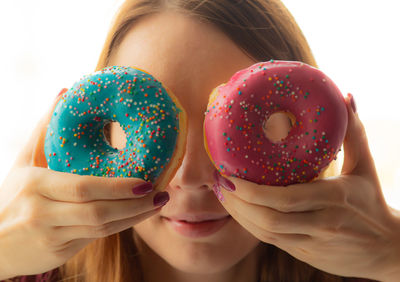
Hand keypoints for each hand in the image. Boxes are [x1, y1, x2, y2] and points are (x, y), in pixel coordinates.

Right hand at [0, 89, 168, 278]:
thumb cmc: (11, 196)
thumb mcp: (24, 163)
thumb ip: (45, 129)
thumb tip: (65, 92)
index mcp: (35, 185)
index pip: (82, 187)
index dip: (117, 187)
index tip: (146, 181)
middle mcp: (42, 213)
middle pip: (97, 211)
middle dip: (134, 205)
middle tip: (161, 193)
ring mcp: (51, 235)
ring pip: (102, 228)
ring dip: (134, 217)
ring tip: (157, 204)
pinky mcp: (58, 251)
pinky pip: (97, 238)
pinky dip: (121, 226)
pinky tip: (137, 215)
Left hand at [214, 94, 399, 280]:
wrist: (386, 250)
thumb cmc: (372, 203)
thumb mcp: (366, 166)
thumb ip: (354, 132)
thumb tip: (346, 96)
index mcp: (333, 199)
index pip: (283, 199)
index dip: (250, 191)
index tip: (229, 173)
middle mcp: (319, 223)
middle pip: (266, 218)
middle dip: (236, 201)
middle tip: (219, 180)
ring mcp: (308, 242)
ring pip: (263, 232)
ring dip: (237, 214)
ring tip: (221, 193)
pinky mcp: (302, 253)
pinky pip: (267, 240)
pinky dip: (248, 224)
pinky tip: (236, 209)